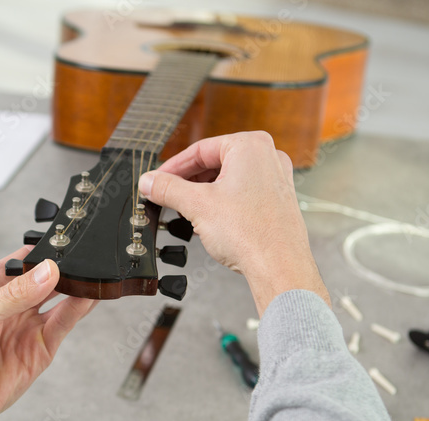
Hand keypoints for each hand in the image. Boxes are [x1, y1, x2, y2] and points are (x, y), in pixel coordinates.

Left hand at [0, 247, 96, 420]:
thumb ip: (15, 293)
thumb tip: (46, 272)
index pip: (23, 260)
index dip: (42, 252)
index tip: (62, 244)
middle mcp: (11, 305)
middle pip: (45, 279)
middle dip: (64, 270)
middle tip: (83, 260)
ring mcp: (27, 327)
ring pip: (59, 301)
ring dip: (76, 289)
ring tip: (92, 276)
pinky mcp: (40, 350)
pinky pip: (63, 325)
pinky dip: (77, 311)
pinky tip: (88, 298)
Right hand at [138, 131, 329, 314]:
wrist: (278, 267)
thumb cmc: (252, 234)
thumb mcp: (197, 206)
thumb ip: (168, 189)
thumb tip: (149, 182)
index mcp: (250, 146)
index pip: (200, 150)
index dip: (173, 167)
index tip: (157, 180)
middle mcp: (267, 157)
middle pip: (214, 162)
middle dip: (188, 181)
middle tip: (167, 195)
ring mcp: (275, 178)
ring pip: (228, 178)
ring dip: (204, 192)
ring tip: (186, 210)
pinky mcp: (277, 200)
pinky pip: (242, 192)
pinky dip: (222, 201)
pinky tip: (210, 219)